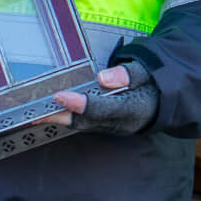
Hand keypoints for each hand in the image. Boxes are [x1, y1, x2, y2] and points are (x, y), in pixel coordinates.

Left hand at [39, 61, 157, 133]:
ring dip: (58, 120)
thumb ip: (128, 74)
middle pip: (86, 122)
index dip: (80, 103)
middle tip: (35, 112)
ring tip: (34, 114)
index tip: (59, 96)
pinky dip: (66, 118)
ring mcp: (112, 128)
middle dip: (59, 117)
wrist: (165, 102)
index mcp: (133, 108)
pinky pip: (84, 124)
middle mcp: (120, 123)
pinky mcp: (106, 127)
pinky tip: (50, 112)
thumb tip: (103, 78)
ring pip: (82, 125)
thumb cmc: (155, 82)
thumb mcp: (149, 72)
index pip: (103, 108)